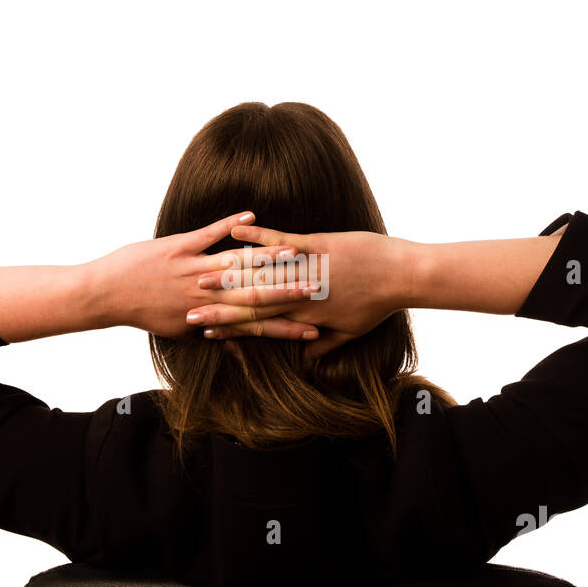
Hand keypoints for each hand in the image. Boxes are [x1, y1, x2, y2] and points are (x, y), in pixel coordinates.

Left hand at [87, 211, 322, 339]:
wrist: (105, 295)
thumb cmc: (142, 312)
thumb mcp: (178, 332)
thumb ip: (210, 333)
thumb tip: (234, 344)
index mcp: (207, 315)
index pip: (255, 323)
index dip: (286, 325)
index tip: (314, 327)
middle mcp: (204, 295)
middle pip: (254, 293)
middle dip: (289, 290)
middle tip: (320, 287)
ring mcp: (191, 269)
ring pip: (236, 263)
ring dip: (267, 256)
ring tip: (296, 251)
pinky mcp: (177, 247)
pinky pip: (208, 234)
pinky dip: (230, 226)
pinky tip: (251, 217)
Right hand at [187, 221, 412, 360]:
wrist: (400, 276)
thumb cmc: (377, 304)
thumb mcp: (350, 331)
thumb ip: (323, 344)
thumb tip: (304, 356)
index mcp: (304, 316)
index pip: (259, 325)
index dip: (231, 328)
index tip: (205, 332)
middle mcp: (299, 295)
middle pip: (250, 302)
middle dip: (217, 307)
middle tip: (187, 309)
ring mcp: (305, 268)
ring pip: (259, 273)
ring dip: (227, 274)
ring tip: (199, 275)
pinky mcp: (315, 244)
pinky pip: (280, 240)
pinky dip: (257, 236)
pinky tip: (236, 230)